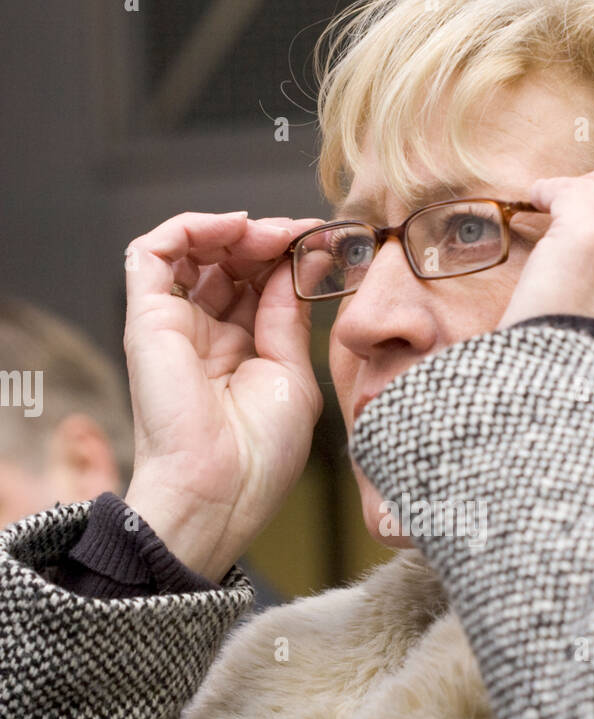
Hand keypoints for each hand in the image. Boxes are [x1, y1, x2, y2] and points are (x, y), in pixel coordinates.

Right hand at [122, 210, 325, 582]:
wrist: (219, 490)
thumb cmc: (259, 455)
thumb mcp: (292, 376)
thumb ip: (290, 317)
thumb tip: (297, 264)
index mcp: (240, 353)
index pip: (260, 286)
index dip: (289, 259)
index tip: (324, 244)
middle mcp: (204, 335)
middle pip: (230, 263)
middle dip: (267, 241)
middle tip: (301, 235)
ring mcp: (173, 325)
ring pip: (193, 250)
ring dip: (234, 231)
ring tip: (271, 235)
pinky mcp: (145, 318)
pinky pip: (152, 252)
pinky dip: (192, 227)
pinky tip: (234, 229)